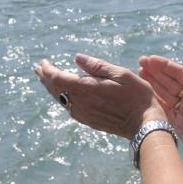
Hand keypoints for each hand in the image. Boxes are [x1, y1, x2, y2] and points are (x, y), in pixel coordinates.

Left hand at [34, 54, 166, 139]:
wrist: (145, 125)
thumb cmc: (137, 96)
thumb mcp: (120, 74)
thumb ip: (96, 66)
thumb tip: (76, 58)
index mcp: (86, 89)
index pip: (57, 79)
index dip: (47, 70)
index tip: (43, 62)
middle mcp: (80, 104)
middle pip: (55, 90)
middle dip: (45, 78)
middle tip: (38, 68)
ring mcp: (83, 114)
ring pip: (61, 99)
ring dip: (52, 88)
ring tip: (46, 79)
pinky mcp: (89, 121)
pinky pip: (68, 107)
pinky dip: (62, 97)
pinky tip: (63, 93)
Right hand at [138, 55, 182, 167]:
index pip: (179, 73)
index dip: (165, 66)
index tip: (151, 59)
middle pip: (169, 81)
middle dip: (155, 71)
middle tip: (141, 62)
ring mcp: (182, 110)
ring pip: (163, 93)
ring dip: (152, 82)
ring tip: (139, 72)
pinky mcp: (176, 123)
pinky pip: (162, 108)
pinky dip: (153, 99)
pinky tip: (144, 91)